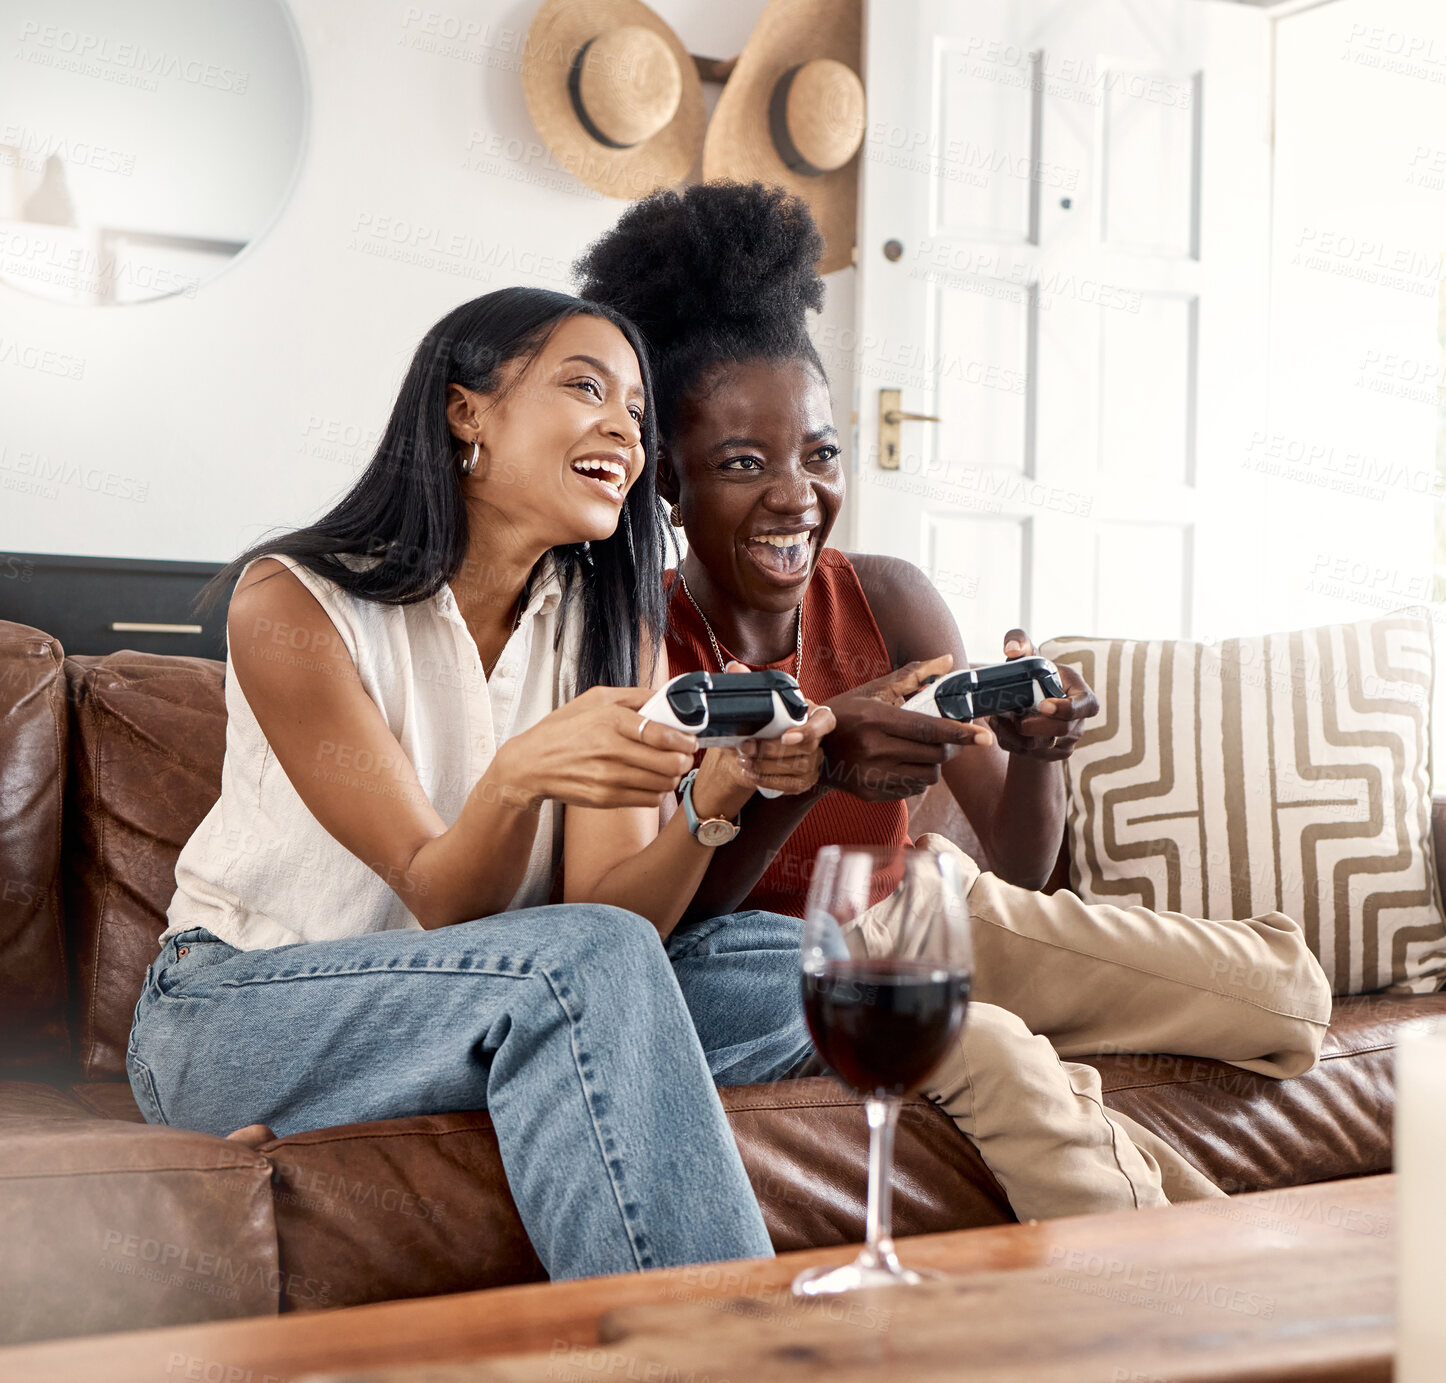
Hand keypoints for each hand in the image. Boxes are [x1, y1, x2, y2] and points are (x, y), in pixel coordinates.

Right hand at [492, 685, 696, 808]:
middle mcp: (611, 751)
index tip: (690, 740)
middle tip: (683, 755)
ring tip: (667, 768)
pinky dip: (656, 791)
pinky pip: (649, 799)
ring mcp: (609, 778)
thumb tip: (667, 695)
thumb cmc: (563, 729)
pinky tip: (649, 781)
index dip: (685, 740)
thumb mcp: (594, 699)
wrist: (531, 765)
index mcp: (611, 721)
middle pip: (670, 763)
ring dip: (672, 776)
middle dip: (684, 760)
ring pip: (663, 784)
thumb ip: (634, 696)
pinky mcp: (606, 799)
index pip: (663, 734)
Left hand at [696, 661, 836, 804]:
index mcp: (812, 714)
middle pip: (807, 748)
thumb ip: (748, 683)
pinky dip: (769, 780)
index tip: (786, 736)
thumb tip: (735, 668)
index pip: (826, 721)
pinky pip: (792, 785)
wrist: (751, 746)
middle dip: (773, 750)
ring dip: (767, 766)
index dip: (810, 730)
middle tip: (746, 747)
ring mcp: (814, 762)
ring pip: (798, 768)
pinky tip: (750, 773)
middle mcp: (819, 739)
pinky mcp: (805, 781)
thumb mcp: (754, 701)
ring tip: (742, 760)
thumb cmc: (759, 720)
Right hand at [821, 657, 993, 801]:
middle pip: (934, 754)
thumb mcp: (873, 691)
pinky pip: (913, 789)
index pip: (927, 729)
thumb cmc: (845, 715)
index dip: (959, 733)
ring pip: (929, 775)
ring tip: (921, 750)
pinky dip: (917, 776)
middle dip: (951, 746)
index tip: (984, 737)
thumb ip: (913, 676)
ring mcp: (872, 775)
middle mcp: (873, 750)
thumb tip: (948, 661)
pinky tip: (903, 763)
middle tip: (951, 738)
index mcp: (874, 720)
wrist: (811, 752)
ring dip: (934, 763)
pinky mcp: (872, 794)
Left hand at [989, 629, 1097, 761]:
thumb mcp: (1030, 655)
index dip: (1066, 709)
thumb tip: (1011, 650)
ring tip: (999, 718)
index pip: (1085, 707)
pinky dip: (1009, 741)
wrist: (1031, 701)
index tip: (1043, 705)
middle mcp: (1078, 723)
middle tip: (1015, 717)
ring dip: (1016, 734)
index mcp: (1083, 697)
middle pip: (1061, 732)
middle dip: (1035, 726)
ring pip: (1040, 747)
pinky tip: (999, 727)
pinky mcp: (1048, 755)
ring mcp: (1065, 742)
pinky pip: (1026, 754)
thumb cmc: (1035, 674)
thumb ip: (1020, 641)